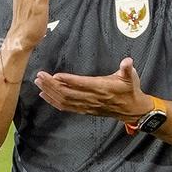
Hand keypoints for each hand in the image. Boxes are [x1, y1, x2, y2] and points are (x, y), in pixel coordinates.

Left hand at [34, 57, 152, 121]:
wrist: (132, 110)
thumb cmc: (130, 90)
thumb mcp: (131, 77)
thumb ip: (127, 69)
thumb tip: (128, 61)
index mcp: (102, 88)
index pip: (82, 84)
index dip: (68, 80)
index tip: (55, 75)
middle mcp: (92, 98)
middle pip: (68, 93)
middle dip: (52, 85)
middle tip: (40, 76)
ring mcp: (87, 105)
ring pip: (65, 100)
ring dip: (50, 92)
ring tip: (39, 83)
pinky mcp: (84, 110)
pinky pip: (66, 107)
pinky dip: (54, 102)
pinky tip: (44, 95)